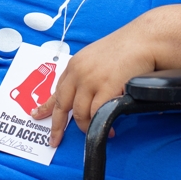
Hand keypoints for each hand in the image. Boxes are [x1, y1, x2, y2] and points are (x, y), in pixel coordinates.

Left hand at [30, 27, 155, 146]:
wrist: (143, 39)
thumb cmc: (126, 47)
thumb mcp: (96, 57)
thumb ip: (87, 74)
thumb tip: (86, 94)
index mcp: (75, 64)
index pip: (57, 89)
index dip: (47, 105)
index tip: (37, 115)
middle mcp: (78, 72)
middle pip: (62, 105)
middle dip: (57, 125)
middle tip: (55, 140)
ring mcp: (91, 80)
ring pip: (79, 113)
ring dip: (87, 127)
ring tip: (97, 132)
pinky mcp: (106, 87)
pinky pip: (97, 114)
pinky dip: (101, 125)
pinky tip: (109, 130)